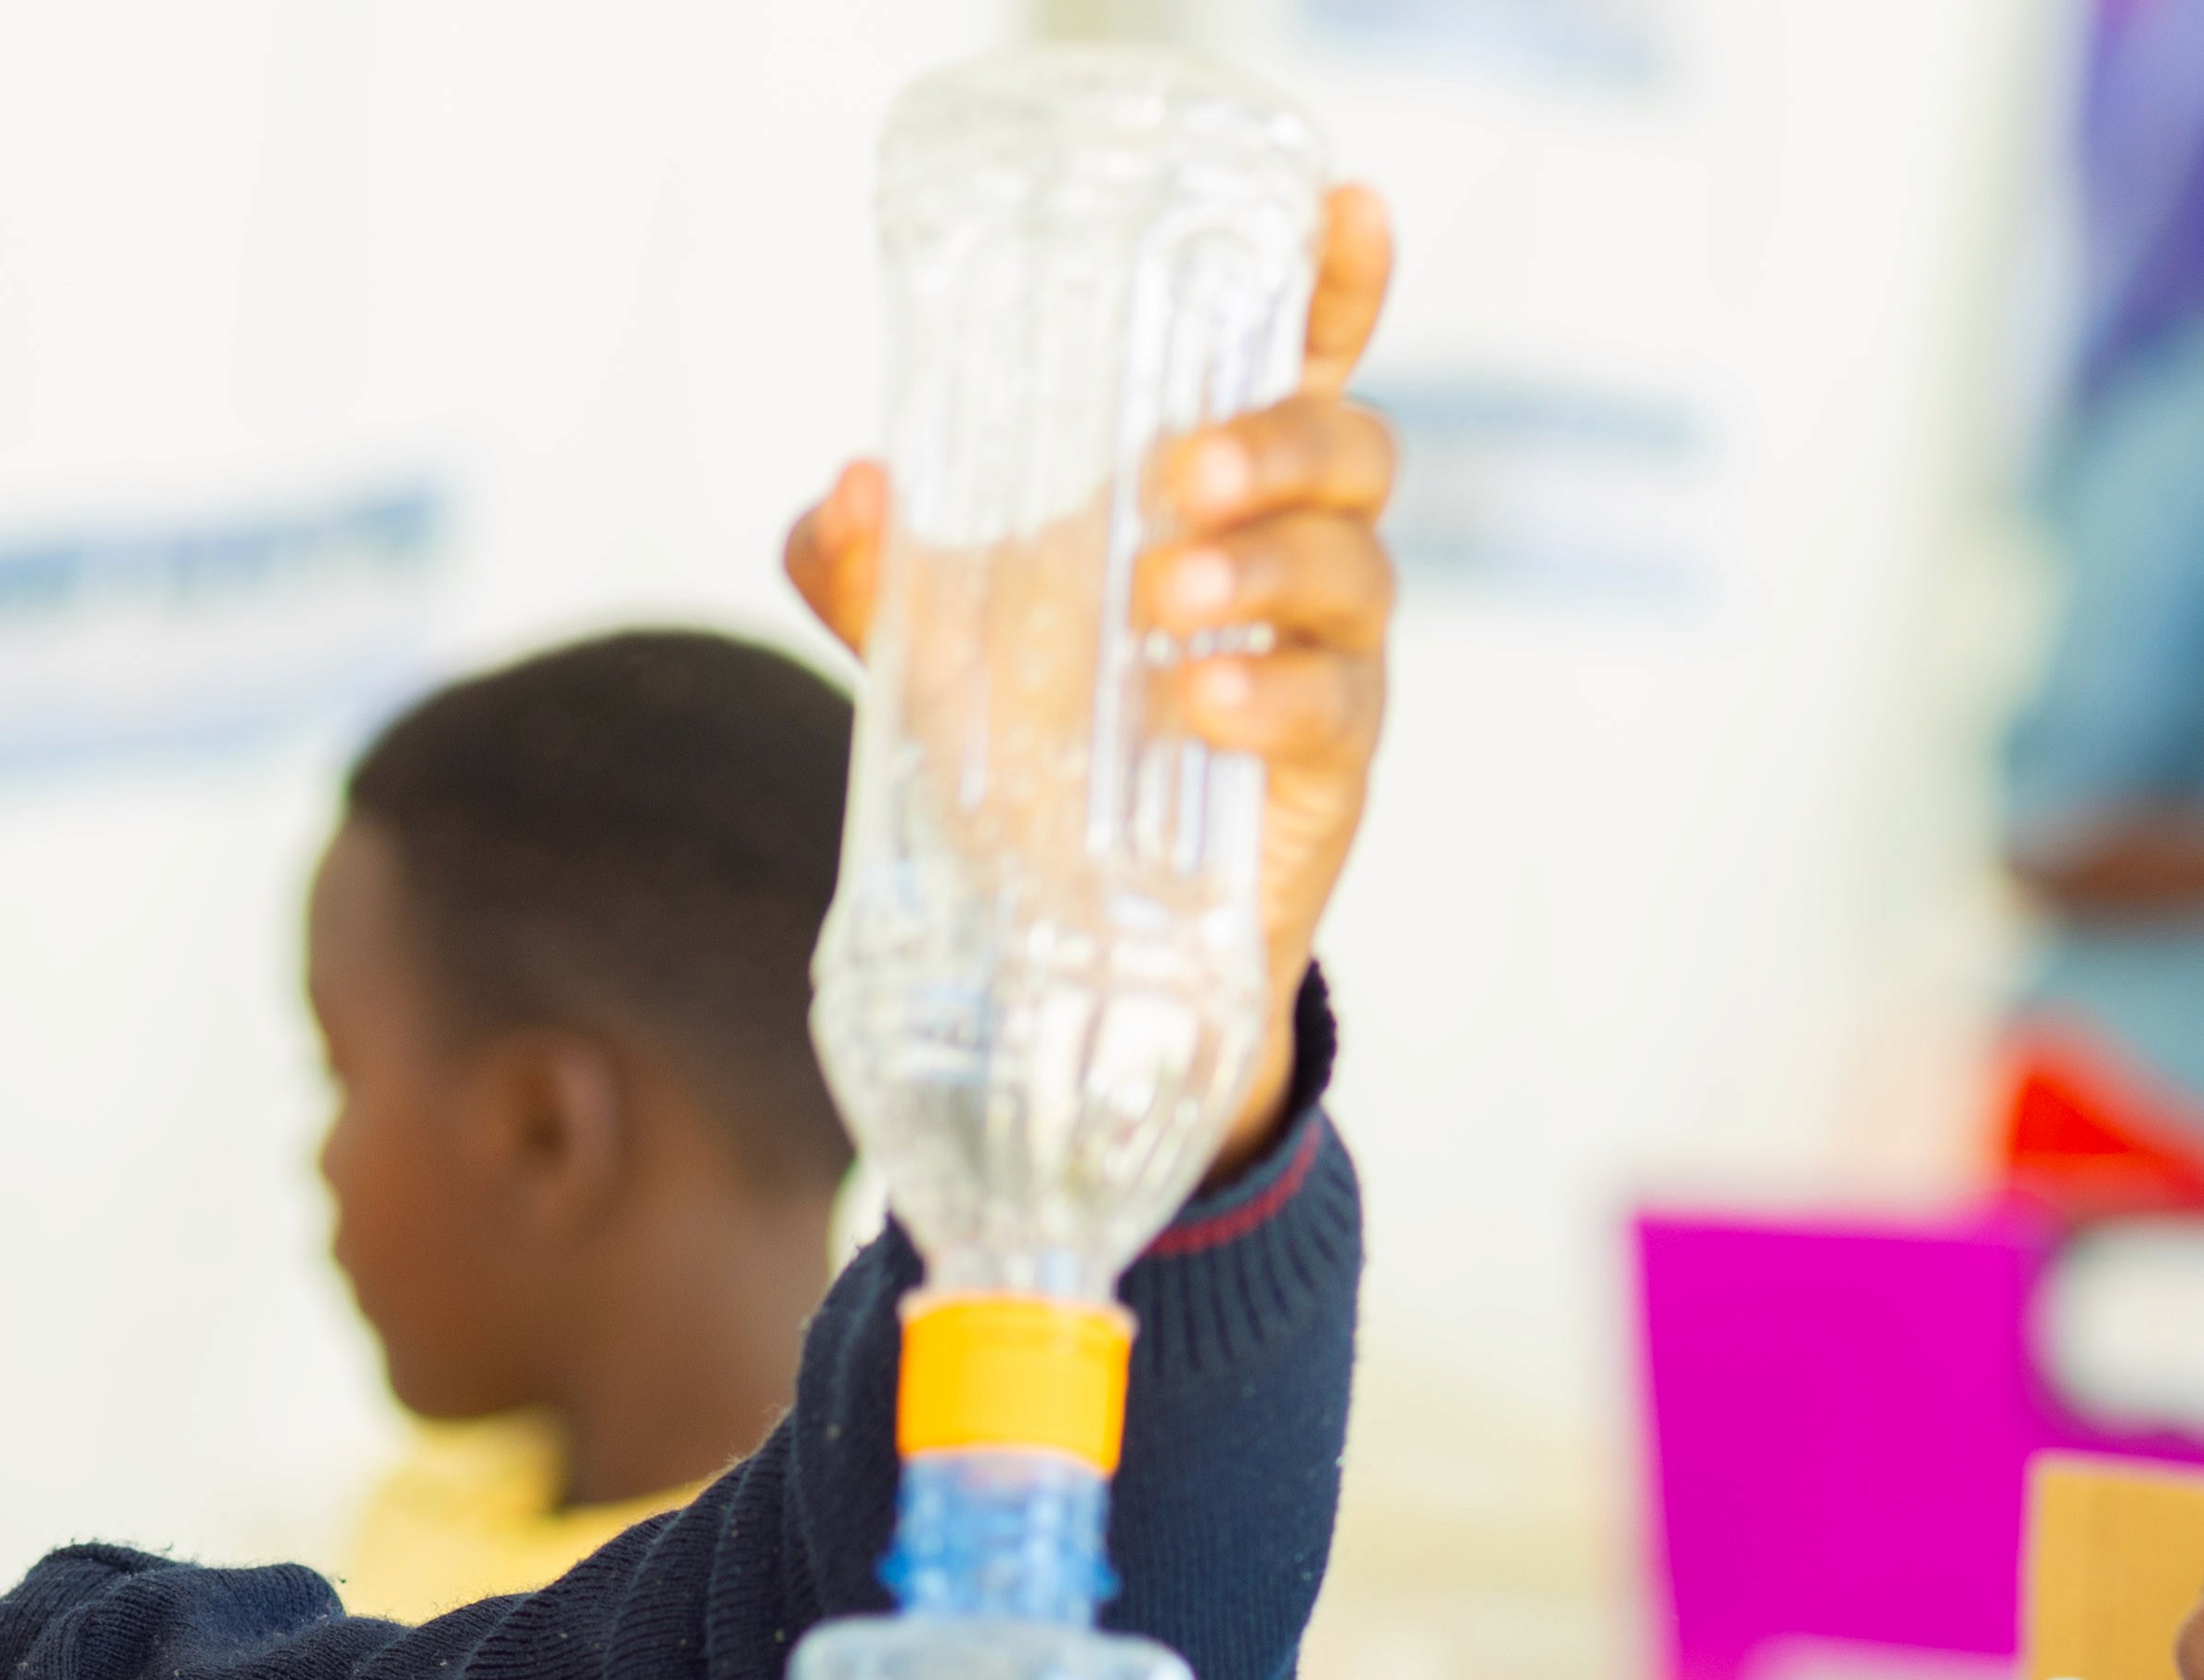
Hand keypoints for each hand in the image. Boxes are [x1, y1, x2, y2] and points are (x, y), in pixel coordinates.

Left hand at [783, 183, 1401, 1171]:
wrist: (1069, 943)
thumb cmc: (1028, 756)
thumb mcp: (929, 657)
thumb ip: (872, 575)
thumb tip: (849, 492)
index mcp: (1213, 496)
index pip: (1299, 362)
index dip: (1333, 284)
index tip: (1341, 213)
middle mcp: (1290, 557)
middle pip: (1352, 447)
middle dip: (1276, 442)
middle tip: (1171, 479)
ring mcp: (1326, 659)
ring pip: (1354, 566)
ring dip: (1260, 562)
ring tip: (1160, 603)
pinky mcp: (1331, 767)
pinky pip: (1334, 705)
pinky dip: (1265, 691)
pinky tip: (1195, 702)